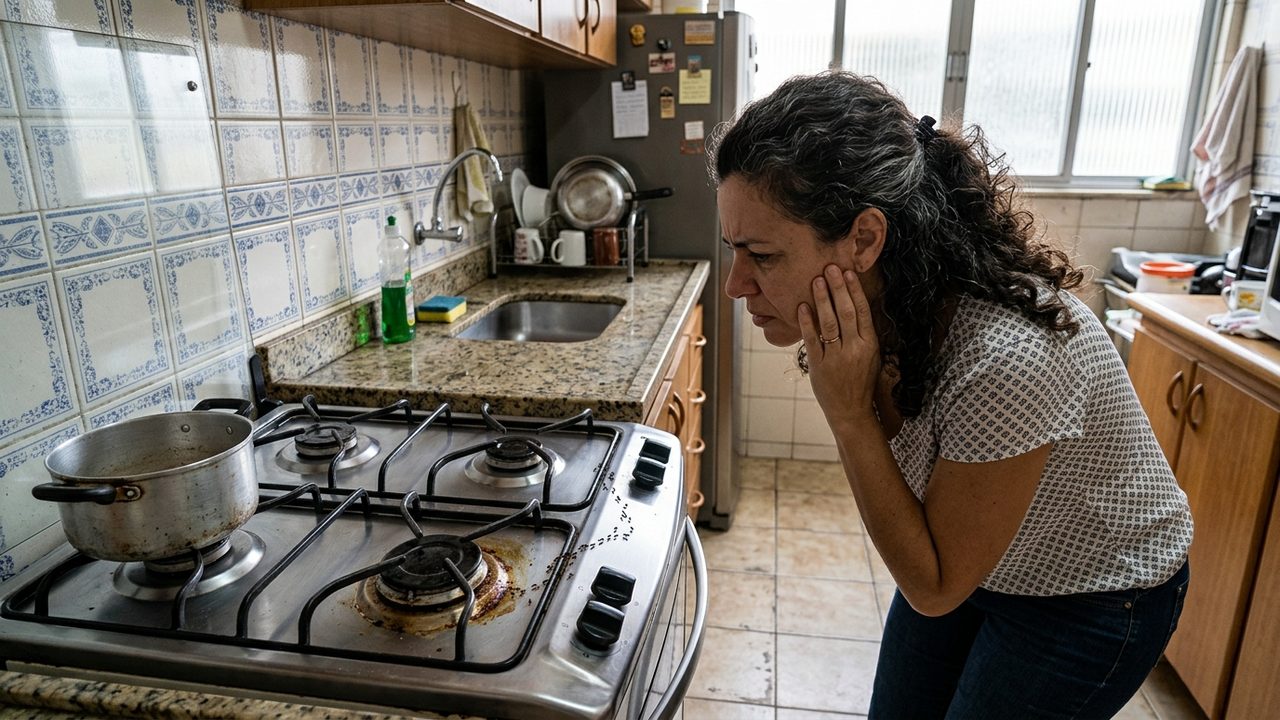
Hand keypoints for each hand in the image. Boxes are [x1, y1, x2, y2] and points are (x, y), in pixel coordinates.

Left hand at [798, 265, 881, 431]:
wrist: (852, 412)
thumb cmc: (861, 382)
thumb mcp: (871, 357)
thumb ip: (864, 333)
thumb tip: (856, 305)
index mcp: (869, 345)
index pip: (862, 311)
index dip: (854, 291)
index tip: (848, 273)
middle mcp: (854, 349)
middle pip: (845, 312)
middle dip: (837, 288)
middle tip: (830, 267)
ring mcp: (835, 358)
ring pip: (829, 322)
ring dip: (822, 299)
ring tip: (816, 280)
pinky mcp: (818, 366)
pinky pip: (812, 340)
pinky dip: (807, 322)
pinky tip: (802, 306)